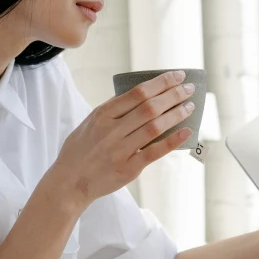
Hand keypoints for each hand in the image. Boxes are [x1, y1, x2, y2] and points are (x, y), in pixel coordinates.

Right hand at [50, 70, 194, 206]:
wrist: (68, 182)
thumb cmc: (80, 150)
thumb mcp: (90, 123)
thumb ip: (113, 110)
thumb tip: (141, 96)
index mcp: (102, 115)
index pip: (137, 93)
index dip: (161, 83)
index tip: (177, 76)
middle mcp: (111, 130)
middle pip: (149, 107)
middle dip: (173, 95)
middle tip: (189, 88)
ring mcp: (120, 150)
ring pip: (154, 127)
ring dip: (176, 114)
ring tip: (190, 106)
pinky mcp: (128, 168)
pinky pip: (154, 152)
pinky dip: (172, 141)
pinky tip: (186, 131)